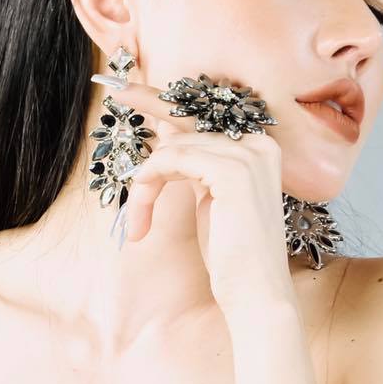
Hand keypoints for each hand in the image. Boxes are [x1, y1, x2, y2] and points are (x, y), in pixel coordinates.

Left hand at [90, 72, 296, 316]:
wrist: (256, 293)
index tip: (124, 90)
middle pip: (183, 133)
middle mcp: (259, 143)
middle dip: (150, 166)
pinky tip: (142, 212)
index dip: (160, 102)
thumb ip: (191, 160)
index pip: (200, 119)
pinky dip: (149, 182)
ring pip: (173, 147)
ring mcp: (249, 154)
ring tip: (140, 223)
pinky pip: (172, 158)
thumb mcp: (207, 198)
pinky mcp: (233, 170)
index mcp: (258, 147)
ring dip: (146, 184)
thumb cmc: (233, 254)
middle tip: (130, 169)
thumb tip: (164, 124)